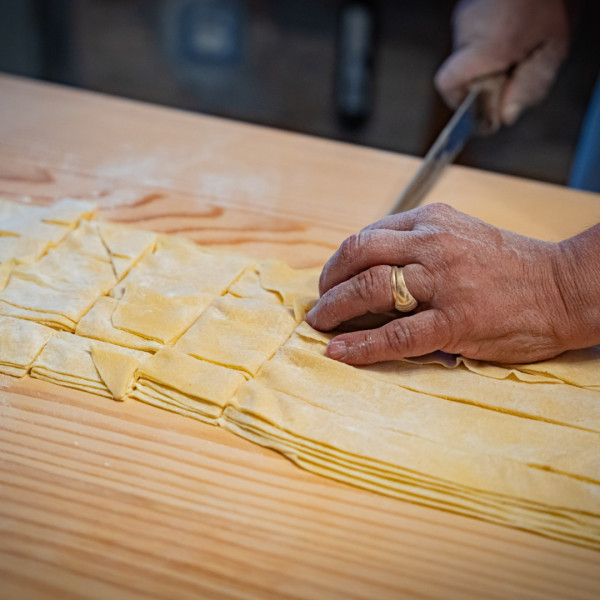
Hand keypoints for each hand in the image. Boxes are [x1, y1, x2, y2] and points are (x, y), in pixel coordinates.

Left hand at [306, 203, 576, 364]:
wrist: (562, 288)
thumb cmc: (510, 266)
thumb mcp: (460, 236)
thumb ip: (417, 244)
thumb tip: (371, 266)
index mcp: (431, 222)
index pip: (368, 235)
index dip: (340, 260)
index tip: (331, 279)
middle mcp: (433, 245)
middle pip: (358, 255)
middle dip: (328, 281)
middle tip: (319, 301)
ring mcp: (443, 282)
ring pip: (370, 289)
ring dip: (335, 308)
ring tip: (320, 323)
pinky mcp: (455, 321)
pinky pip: (396, 335)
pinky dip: (361, 345)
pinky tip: (339, 352)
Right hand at [435, 0, 570, 124]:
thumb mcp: (553, 49)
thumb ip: (530, 86)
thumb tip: (507, 115)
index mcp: (486, 45)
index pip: (448, 84)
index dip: (460, 102)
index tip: (480, 111)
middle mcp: (466, 29)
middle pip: (461, 73)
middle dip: (484, 81)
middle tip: (512, 74)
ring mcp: (463, 15)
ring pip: (467, 55)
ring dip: (487, 61)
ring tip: (516, 48)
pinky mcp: (467, 7)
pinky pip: (472, 36)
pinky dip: (489, 41)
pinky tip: (511, 32)